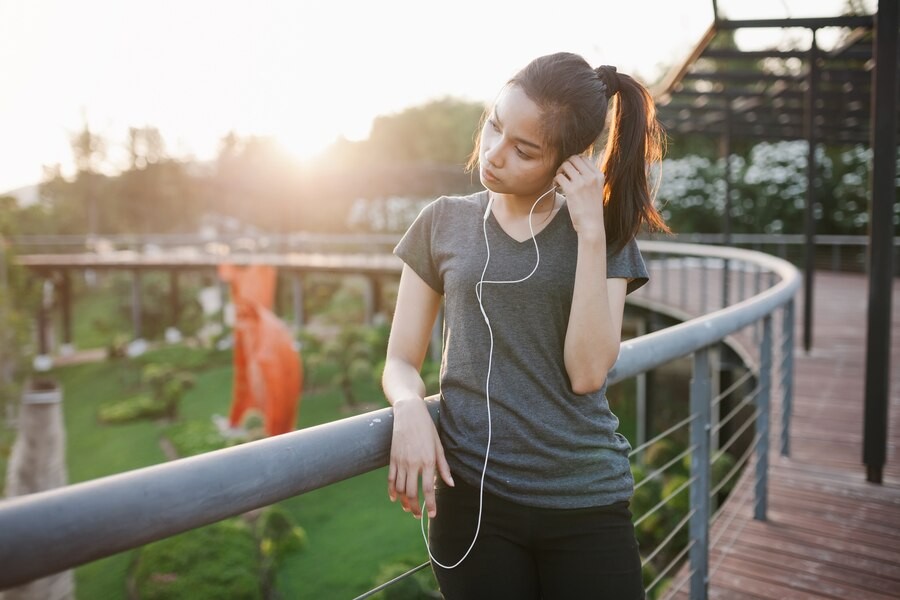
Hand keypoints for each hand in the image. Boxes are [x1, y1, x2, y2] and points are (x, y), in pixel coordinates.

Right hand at [388, 397, 453, 518]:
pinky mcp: (392, 458)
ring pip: (399, 488)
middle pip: (411, 493)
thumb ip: (443, 466)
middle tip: (417, 516)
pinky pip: (391, 479)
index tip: (432, 514)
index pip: (427, 488)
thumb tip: (450, 483)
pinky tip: (395, 498)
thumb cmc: (427, 428)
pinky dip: (392, 491)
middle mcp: (413, 463)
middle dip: (414, 508)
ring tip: (408, 508)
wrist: (409, 413)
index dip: (430, 504)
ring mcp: (401, 461)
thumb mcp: (438, 446)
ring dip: (403, 502)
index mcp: (427, 460)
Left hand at [554, 155, 605, 238]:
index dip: (573, 161)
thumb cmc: (591, 208)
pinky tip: (557, 187)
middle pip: (573, 158)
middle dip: (565, 164)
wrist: (591, 224)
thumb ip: (589, 177)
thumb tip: (574, 164)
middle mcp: (591, 177)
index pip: (583, 157)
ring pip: (565, 165)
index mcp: (599, 175)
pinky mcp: (572, 190)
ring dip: (559, 171)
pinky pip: (559, 177)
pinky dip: (555, 180)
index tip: (570, 170)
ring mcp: (582, 183)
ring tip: (559, 181)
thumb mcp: (596, 189)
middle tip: (563, 174)